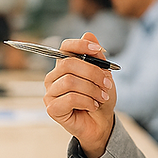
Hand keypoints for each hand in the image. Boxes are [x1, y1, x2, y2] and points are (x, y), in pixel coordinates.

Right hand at [43, 32, 115, 157]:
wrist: (101, 123)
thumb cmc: (100, 98)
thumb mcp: (104, 75)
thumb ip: (97, 57)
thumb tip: (89, 34)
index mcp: (65, 65)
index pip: (65, 46)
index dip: (81, 44)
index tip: (98, 49)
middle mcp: (54, 77)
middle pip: (68, 64)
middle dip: (93, 73)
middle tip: (107, 84)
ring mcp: (51, 93)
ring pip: (70, 82)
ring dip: (92, 90)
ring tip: (102, 98)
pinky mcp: (52, 109)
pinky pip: (69, 99)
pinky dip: (87, 102)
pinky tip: (93, 106)